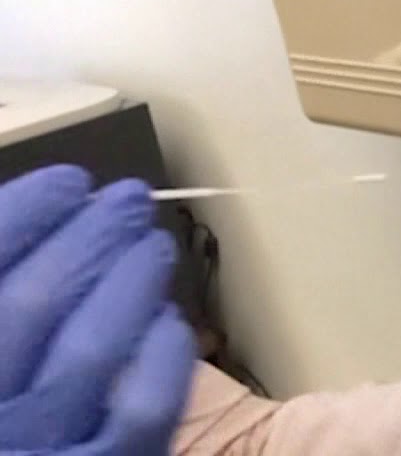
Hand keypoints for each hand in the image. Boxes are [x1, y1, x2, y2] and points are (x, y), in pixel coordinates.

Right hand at [0, 166, 195, 454]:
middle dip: (89, 236)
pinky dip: (164, 352)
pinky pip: (143, 407)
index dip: (23, 214)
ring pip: (90, 348)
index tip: (67, 184)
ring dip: (132, 279)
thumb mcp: (6, 336)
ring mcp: (43, 447)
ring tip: (153, 246)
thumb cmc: (24, 393)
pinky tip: (171, 323)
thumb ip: (9, 280)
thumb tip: (40, 217)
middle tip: (128, 202)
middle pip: (30, 302)